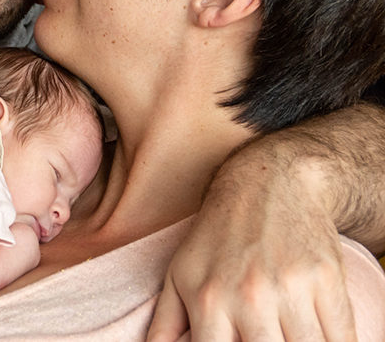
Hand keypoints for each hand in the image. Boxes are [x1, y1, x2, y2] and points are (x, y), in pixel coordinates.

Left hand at [147, 150, 356, 340]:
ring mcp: (291, 289)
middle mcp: (249, 297)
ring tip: (290, 336)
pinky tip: (322, 337)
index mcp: (208, 299)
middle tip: (265, 338)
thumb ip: (166, 323)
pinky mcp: (327, 280)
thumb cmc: (218, 235)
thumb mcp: (180, 272)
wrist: (268, 183)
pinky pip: (342, 338)